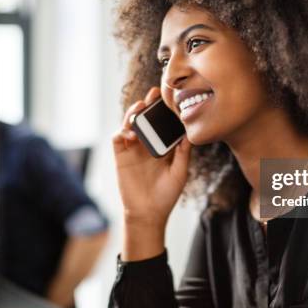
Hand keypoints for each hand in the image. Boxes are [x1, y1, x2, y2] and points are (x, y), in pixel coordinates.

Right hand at [112, 87, 191, 230]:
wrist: (149, 214)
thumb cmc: (166, 194)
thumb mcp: (180, 171)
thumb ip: (183, 152)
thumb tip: (189, 133)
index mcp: (161, 145)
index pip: (161, 122)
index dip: (163, 109)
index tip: (170, 97)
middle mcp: (146, 144)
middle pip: (144, 118)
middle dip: (148, 104)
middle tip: (154, 94)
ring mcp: (133, 149)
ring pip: (130, 124)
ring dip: (133, 113)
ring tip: (140, 107)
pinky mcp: (121, 157)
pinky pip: (118, 138)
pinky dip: (122, 131)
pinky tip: (131, 133)